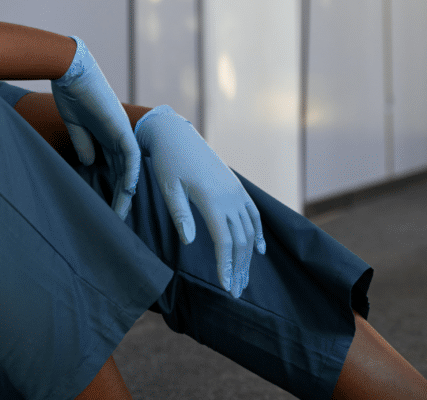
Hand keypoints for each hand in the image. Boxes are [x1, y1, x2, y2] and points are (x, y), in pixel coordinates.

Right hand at [50, 37, 139, 218]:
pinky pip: (130, 154)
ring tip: (121, 213)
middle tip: (116, 219)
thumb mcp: (75, 124)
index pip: (114, 165)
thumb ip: (84, 142)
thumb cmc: (70, 92)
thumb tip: (90, 163)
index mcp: (106, 133)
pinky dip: (131, 172)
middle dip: (120, 196)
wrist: (70, 70)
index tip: (106, 206)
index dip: (112, 186)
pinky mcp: (120, 126)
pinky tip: (128, 189)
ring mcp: (121, 130)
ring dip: (126, 191)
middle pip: (123, 171)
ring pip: (129, 167)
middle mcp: (118, 134)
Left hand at [134, 105, 265, 297]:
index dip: (226, 266)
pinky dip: (258, 233)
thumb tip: (191, 243)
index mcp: (211, 199)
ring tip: (243, 278)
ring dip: (248, 256)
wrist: (176, 135)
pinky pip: (253, 214)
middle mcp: (229, 197)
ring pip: (249, 230)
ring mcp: (236, 191)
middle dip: (239, 268)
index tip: (226, 287)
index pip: (225, 240)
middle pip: (241, 240)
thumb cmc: (167, 162)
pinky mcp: (236, 187)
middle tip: (235, 292)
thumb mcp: (168, 188)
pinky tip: (259, 250)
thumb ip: (180, 214)